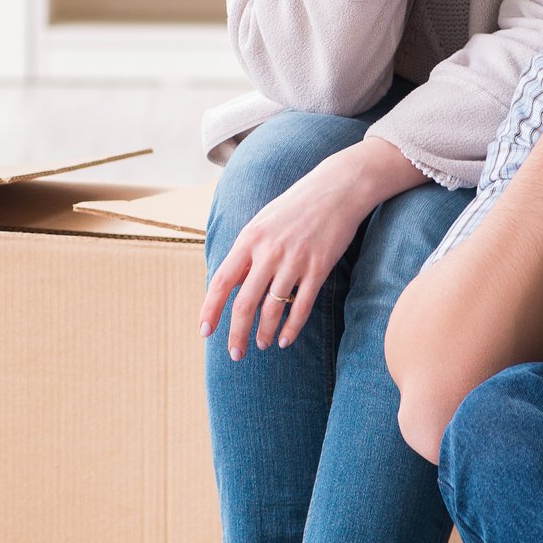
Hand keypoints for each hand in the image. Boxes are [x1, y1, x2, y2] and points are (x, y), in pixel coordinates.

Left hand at [199, 151, 377, 359]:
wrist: (337, 189)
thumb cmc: (296, 206)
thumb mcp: (263, 221)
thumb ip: (247, 251)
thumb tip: (231, 282)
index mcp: (249, 238)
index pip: (221, 281)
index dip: (210, 309)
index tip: (205, 331)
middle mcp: (269, 251)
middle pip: (245, 303)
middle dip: (236, 333)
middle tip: (235, 354)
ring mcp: (295, 260)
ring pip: (272, 309)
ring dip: (264, 333)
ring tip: (261, 344)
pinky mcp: (319, 268)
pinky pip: (301, 306)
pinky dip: (291, 327)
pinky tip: (285, 339)